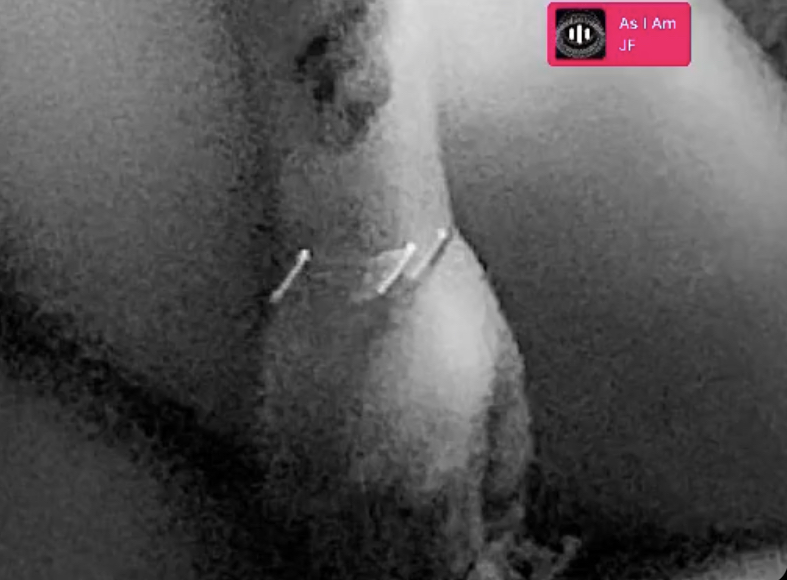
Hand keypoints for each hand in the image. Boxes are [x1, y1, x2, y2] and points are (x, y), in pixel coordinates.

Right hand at [257, 231, 533, 576]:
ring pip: (335, 554)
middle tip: (428, 553)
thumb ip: (509, 462)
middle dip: (414, 570)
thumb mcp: (505, 379)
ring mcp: (318, 469)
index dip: (466, 574)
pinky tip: (333, 509)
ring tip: (384, 539)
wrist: (363, 241)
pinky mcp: (277, 438)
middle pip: (389, 574)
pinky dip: (314, 522)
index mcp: (437, 484)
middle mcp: (373, 494)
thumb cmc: (442, 298)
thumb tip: (504, 518)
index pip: (449, 573)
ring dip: (364, 556)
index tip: (475, 565)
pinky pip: (293, 511)